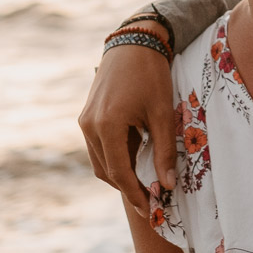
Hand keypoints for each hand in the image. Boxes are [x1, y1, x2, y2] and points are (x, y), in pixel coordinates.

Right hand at [79, 21, 176, 214]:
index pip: (119, 173)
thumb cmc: (151, 75)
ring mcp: (85, 121)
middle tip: (151, 199)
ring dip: (120, 173)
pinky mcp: (87, 116)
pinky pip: (98, 146)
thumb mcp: (162, 114)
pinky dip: (115, 157)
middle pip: (106, 171)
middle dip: (128, 187)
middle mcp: (89, 126)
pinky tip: (137, 157)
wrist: (134, 43)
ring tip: (146, 180)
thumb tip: (167, 185)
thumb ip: (164, 152)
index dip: (135, 194)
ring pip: (100, 161)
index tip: (150, 210)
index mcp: (107, 126)